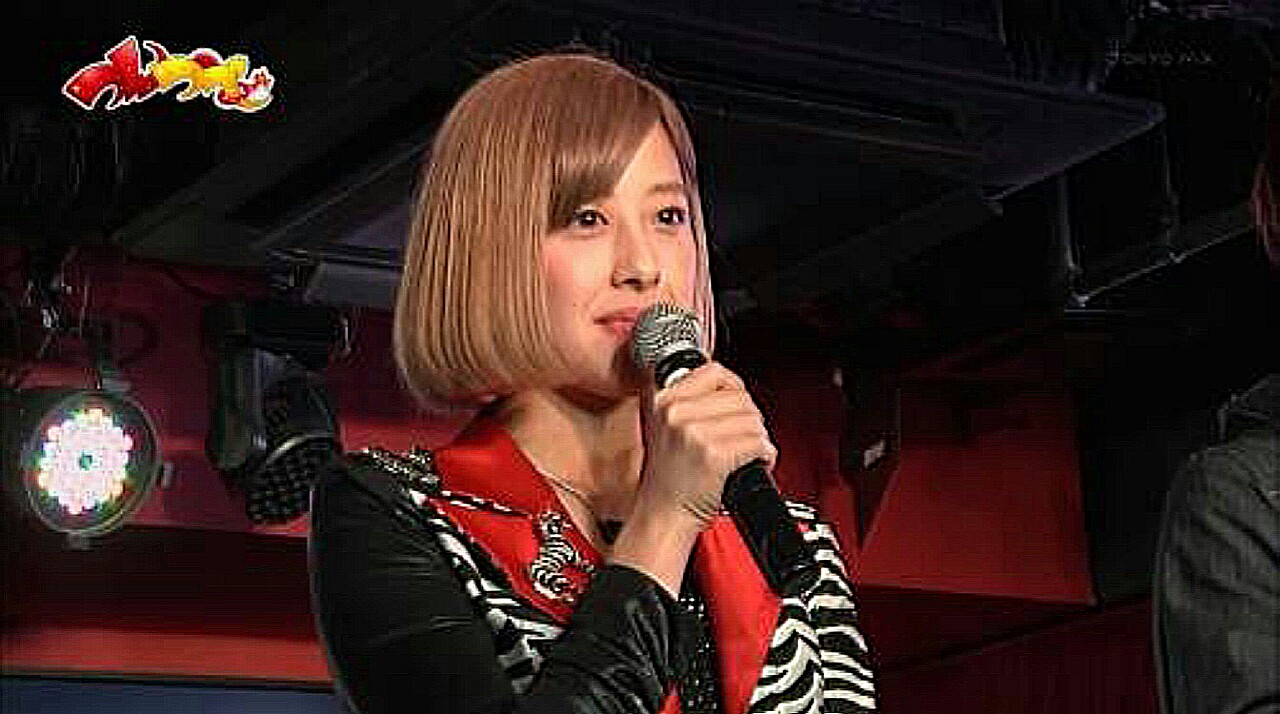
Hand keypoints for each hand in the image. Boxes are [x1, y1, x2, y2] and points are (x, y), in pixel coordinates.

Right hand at [637, 361, 777, 527]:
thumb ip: (691, 402)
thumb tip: (730, 386)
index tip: (738, 405)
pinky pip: (757, 443)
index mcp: (664, 400)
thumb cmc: (669, 480)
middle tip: (744, 438)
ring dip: (759, 438)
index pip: (714, 371)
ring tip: (747, 453)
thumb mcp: (665, 428)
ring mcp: (694, 432)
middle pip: (739, 396)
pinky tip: (753, 463)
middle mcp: (676, 412)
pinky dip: (765, 455)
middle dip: (751, 418)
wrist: (663, 517)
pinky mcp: (713, 454)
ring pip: (753, 419)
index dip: (734, 388)